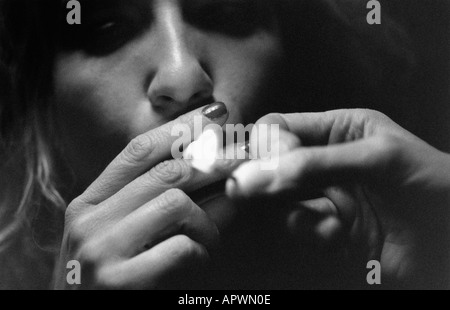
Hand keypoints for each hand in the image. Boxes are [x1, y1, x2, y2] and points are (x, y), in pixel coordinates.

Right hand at [54, 103, 242, 289]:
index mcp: (89, 204)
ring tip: (211, 239)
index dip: (180, 127)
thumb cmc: (113, 281)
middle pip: (165, 172)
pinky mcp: (121, 283)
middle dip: (214, 162)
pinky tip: (199, 261)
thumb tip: (213, 168)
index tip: (215, 112)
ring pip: (176, 203)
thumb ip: (156, 204)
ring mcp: (102, 252)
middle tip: (244, 158)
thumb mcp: (124, 236)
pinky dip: (201, 251)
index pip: (138, 150)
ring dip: (208, 220)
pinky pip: (181, 247)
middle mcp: (90, 222)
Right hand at [227, 109, 449, 287]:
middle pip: (272, 164)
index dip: (267, 145)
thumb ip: (314, 163)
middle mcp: (326, 161)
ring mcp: (326, 195)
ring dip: (297, 212)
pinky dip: (311, 233)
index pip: (280, 128)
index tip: (270, 164)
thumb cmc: (432, 185)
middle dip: (270, 180)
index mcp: (339, 130)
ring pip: (279, 199)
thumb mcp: (375, 159)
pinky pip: (297, 226)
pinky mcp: (327, 228)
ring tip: (328, 219)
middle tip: (270, 191)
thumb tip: (256, 174)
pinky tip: (337, 235)